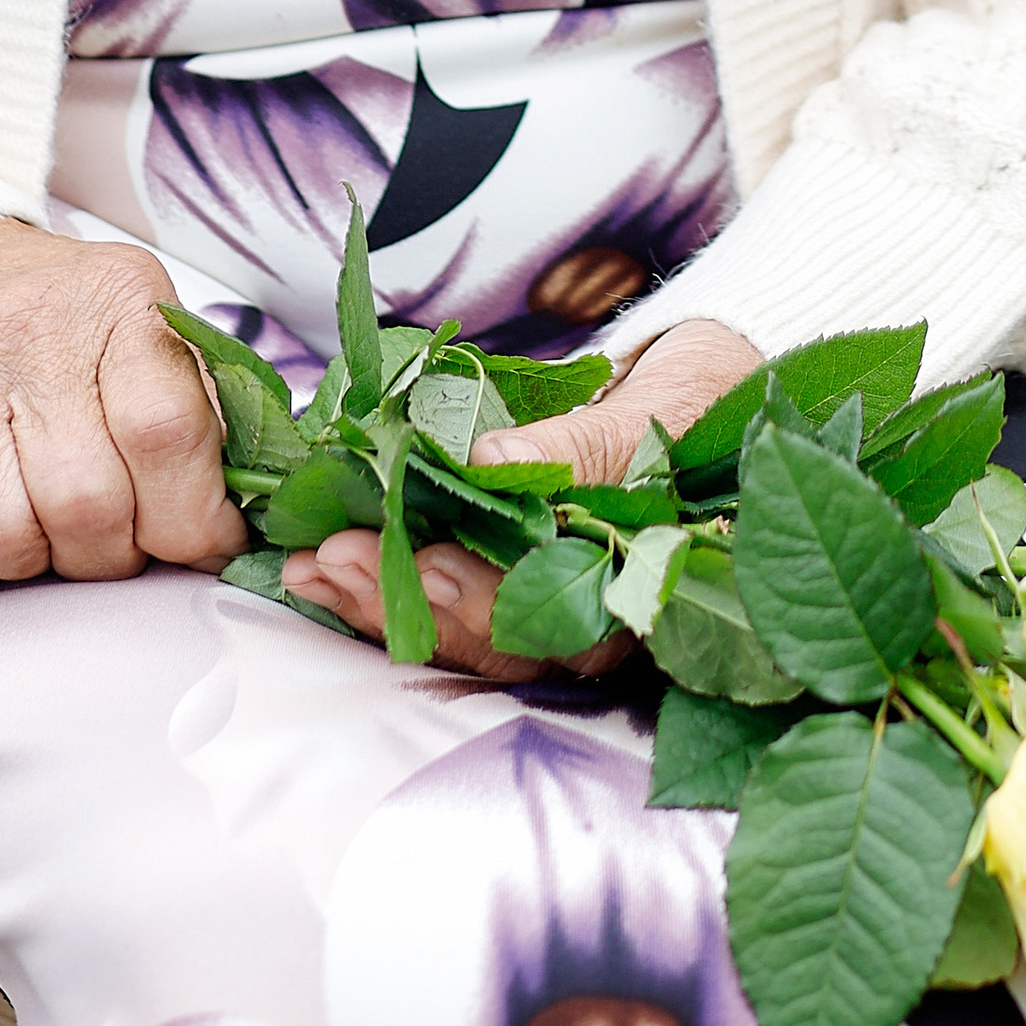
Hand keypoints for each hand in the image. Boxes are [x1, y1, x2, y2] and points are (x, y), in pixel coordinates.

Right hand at [0, 216, 248, 598]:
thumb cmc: (50, 314)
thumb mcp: (139, 322)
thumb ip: (196, 404)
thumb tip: (247, 509)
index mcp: (114, 297)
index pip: (166, 431)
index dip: (193, 516)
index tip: (202, 541)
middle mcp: (23, 329)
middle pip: (87, 504)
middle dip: (114, 553)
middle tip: (116, 538)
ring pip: (4, 539)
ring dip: (37, 563)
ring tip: (46, 525)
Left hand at [283, 316, 760, 679]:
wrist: (710, 386)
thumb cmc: (703, 400)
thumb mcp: (660, 408)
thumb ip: (585, 447)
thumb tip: (488, 465)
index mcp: (647, 591)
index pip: (565, 622)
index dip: (489, 603)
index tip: (424, 565)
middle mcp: (595, 614)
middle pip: (502, 640)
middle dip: (413, 602)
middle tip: (343, 559)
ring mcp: (548, 598)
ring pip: (463, 630)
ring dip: (381, 599)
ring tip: (315, 564)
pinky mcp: (506, 572)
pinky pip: (439, 596)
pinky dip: (378, 584)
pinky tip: (319, 568)